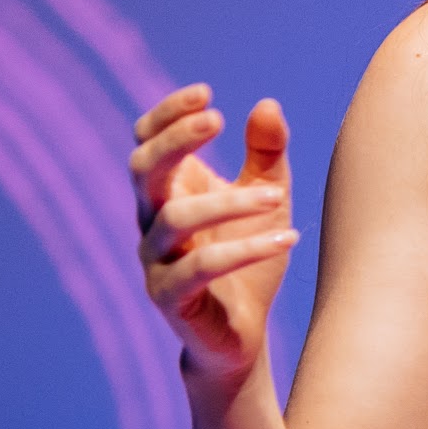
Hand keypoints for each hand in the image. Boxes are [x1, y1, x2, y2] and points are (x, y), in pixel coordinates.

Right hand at [129, 83, 299, 384]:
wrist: (241, 334)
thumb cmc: (248, 259)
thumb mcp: (268, 197)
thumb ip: (267, 153)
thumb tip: (267, 104)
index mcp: (168, 191)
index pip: (146, 141)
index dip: (167, 115)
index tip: (206, 94)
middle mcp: (152, 222)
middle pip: (142, 169)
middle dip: (176, 139)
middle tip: (218, 119)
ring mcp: (156, 262)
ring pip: (174, 218)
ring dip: (227, 201)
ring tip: (276, 197)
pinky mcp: (171, 299)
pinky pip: (198, 269)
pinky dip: (243, 250)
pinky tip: (285, 238)